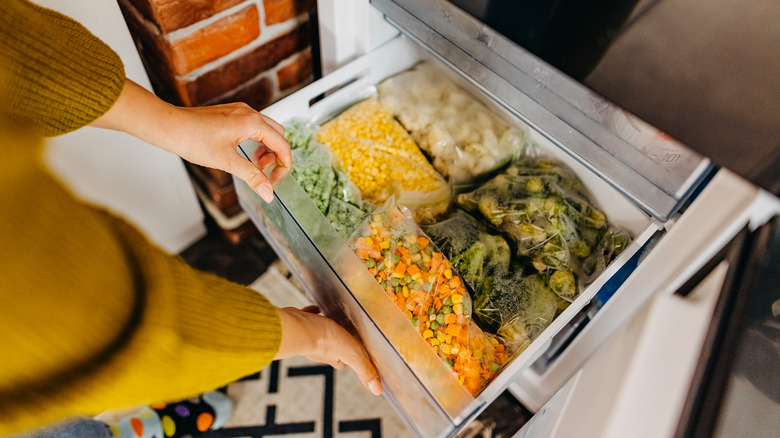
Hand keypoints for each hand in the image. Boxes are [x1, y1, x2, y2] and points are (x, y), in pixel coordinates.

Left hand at [91, 79, 290, 202]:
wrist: (170, 126)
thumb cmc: (193, 139)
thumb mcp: (227, 162)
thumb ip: (252, 177)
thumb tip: (268, 193)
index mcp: (252, 122)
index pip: (282, 144)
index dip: (284, 165)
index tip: (276, 180)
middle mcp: (248, 113)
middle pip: (278, 135)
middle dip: (276, 156)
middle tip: (265, 174)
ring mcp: (239, 111)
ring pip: (266, 130)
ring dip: (265, 149)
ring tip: (252, 165)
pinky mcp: (231, 113)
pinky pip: (253, 126)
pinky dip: (255, 141)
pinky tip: (242, 154)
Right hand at [275, 306, 382, 395]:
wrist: (296, 326)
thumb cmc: (323, 340)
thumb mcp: (352, 354)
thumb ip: (364, 370)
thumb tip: (377, 390)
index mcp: (333, 357)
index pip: (343, 362)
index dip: (351, 358)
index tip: (357, 354)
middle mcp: (319, 349)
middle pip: (331, 348)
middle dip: (337, 342)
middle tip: (346, 333)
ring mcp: (308, 335)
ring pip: (318, 333)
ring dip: (325, 328)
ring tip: (332, 319)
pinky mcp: (300, 322)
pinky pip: (307, 318)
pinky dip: (312, 315)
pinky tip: (317, 309)